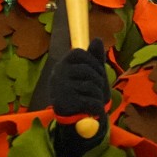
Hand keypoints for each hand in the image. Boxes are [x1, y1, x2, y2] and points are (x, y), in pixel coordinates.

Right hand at [50, 39, 109, 156]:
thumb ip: (94, 57)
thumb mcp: (91, 72)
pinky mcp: (65, 104)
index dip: (93, 61)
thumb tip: (97, 39)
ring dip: (98, 96)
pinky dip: (97, 107)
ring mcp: (60, 89)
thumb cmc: (84, 90)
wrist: (75, 117)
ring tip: (94, 100)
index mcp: (63, 64)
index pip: (79, 52)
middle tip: (98, 89)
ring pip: (91, 86)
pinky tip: (94, 111)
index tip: (97, 72)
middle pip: (87, 70)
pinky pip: (90, 101)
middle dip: (98, 80)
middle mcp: (58, 74)